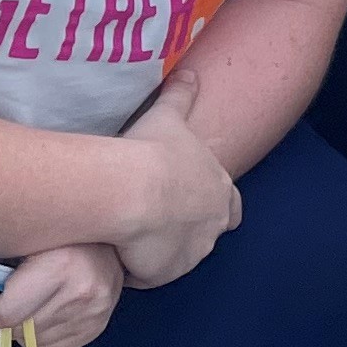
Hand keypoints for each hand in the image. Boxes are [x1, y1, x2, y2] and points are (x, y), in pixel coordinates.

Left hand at [0, 241, 124, 346]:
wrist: (112, 237)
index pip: (5, 313)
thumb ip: (3, 267)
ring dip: (23, 330)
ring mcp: (92, 313)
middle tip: (3, 303)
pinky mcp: (97, 327)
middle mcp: (80, 293)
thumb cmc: (64, 235)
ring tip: (27, 306)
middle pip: (19, 329)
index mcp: (61, 267)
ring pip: (35, 343)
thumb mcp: (32, 240)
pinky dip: (41, 338)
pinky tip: (44, 315)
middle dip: (4, 320)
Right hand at [108, 109, 241, 287]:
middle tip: (154, 220)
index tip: (189, 202)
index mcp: (221, 192)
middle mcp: (213, 227)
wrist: (133, 191)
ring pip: (174, 257)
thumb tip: (189, 71)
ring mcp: (190, 255)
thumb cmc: (155, 150)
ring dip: (157, 249)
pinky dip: (134, 266)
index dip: (214, 205)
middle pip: (204, 235)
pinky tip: (114, 248)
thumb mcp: (171, 116)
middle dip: (184, 231)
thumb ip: (182, 96)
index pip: (231, 206)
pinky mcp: (163, 275)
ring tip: (128, 233)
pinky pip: (146, 275)